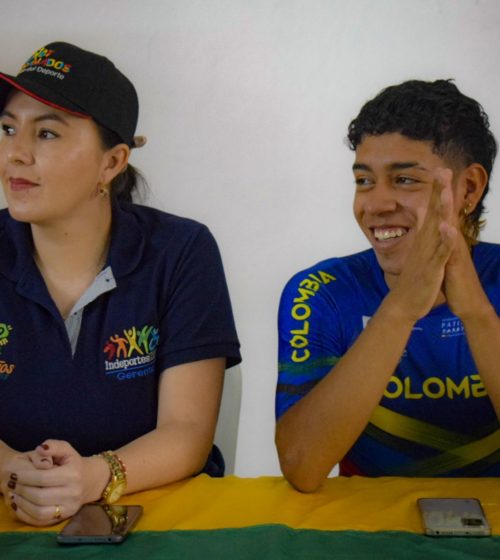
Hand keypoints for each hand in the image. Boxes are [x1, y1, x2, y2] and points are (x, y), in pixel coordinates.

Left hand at [6, 440, 106, 526]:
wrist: (89, 480)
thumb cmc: (73, 463)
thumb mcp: (66, 449)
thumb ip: (53, 446)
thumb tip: (40, 450)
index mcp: (73, 474)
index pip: (43, 478)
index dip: (25, 477)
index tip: (13, 474)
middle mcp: (73, 493)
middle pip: (39, 496)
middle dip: (21, 490)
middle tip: (11, 484)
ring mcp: (69, 507)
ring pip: (39, 511)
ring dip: (21, 504)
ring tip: (13, 494)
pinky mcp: (64, 517)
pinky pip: (40, 521)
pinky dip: (25, 515)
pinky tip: (18, 505)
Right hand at [388, 169, 456, 321]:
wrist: (403, 304)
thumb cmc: (413, 279)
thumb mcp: (419, 252)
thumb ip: (422, 232)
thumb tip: (422, 214)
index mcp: (424, 239)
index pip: (429, 209)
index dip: (435, 190)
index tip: (439, 170)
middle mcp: (424, 243)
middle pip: (431, 213)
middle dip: (437, 191)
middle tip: (441, 169)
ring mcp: (427, 255)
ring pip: (435, 229)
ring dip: (440, 211)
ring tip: (444, 192)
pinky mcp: (432, 269)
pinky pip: (439, 254)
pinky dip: (444, 241)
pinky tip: (448, 229)